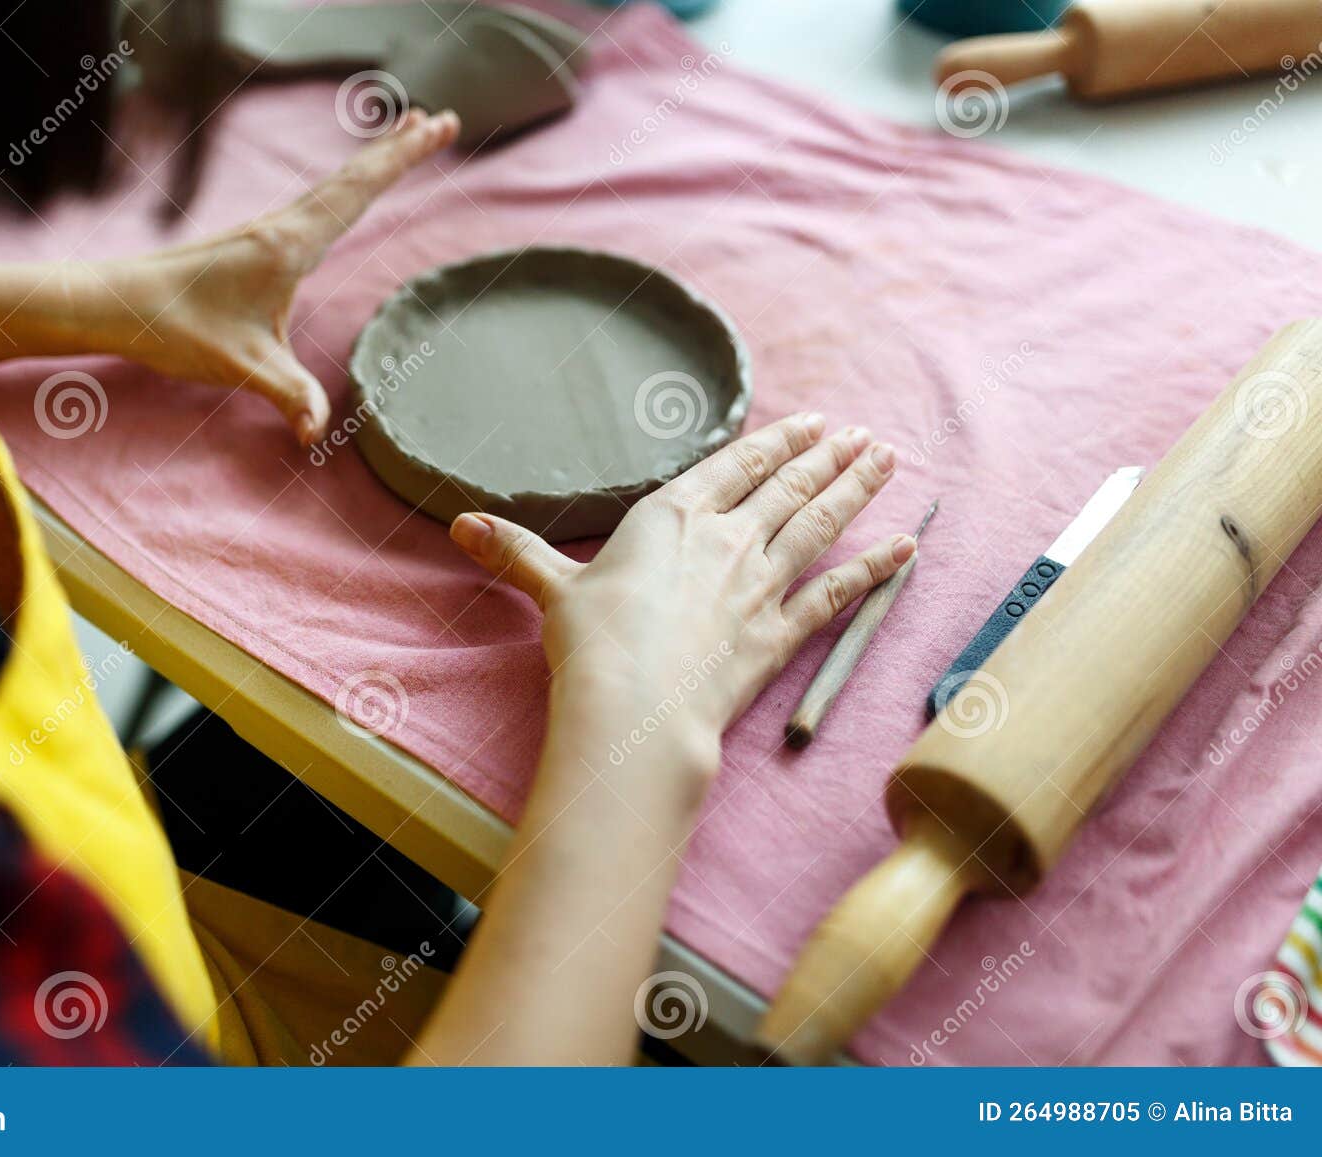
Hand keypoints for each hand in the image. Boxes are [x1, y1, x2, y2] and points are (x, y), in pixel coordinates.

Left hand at [99, 109, 459, 443]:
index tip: (441, 126)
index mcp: (288, 244)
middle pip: (352, 178)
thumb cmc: (175, 327)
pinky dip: (344, 189)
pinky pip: (315, 205)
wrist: (114, 302)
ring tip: (405, 141)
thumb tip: (317, 433)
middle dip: (399, 148)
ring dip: (373, 163)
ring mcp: (266, 232)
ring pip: (333, 187)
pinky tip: (344, 198)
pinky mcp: (253, 245)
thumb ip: (287, 394)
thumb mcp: (240, 366)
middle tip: (443, 121)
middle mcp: (280, 227)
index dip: (403, 159)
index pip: (359, 191)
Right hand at [448, 414, 912, 775]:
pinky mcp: (781, 634)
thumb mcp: (550, 588)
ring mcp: (761, 584)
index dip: (776, 443)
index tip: (810, 424)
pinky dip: (876, 570)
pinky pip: (839, 593)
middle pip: (789, 487)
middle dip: (828, 457)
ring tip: (888, 462)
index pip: (736, 466)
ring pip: (820, 524)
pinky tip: (907, 549)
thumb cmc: (590, 643)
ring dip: (857, 491)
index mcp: (674, 516)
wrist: (635, 705)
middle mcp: (727, 539)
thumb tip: (457, 523)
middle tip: (864, 436)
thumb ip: (517, 551)